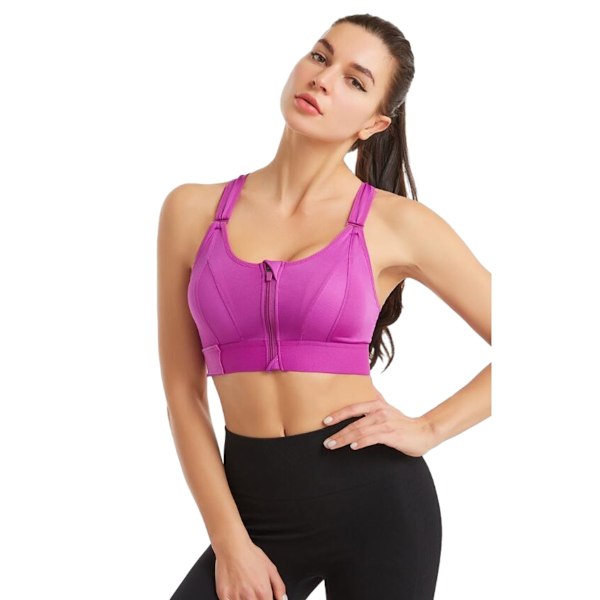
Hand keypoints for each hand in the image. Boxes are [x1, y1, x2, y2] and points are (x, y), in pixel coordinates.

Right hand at [214, 537, 287, 599]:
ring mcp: (236, 597)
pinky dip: (234, 599)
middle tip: (254, 591)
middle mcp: (250, 597)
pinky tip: (236, 592)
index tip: (264, 597)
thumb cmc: (250, 555)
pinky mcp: (224, 596)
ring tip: (245, 589)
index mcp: (263, 592)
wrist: (232, 546)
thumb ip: (279, 587)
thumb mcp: (271, 568)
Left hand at [321, 389, 435, 456]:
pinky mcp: (391, 435)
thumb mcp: (386, 407)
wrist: (424, 431)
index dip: (338, 414)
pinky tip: (353, 447)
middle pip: (354, 422)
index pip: (353, 408)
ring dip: (345, 439)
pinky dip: (361, 442)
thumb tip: (365, 382)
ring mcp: (385, 424)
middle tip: (326, 441)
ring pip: (360, 431)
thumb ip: (374, 397)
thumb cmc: (402, 422)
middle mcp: (380, 412)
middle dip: (338, 432)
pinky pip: (373, 438)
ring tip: (333, 446)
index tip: (325, 421)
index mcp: (376, 404)